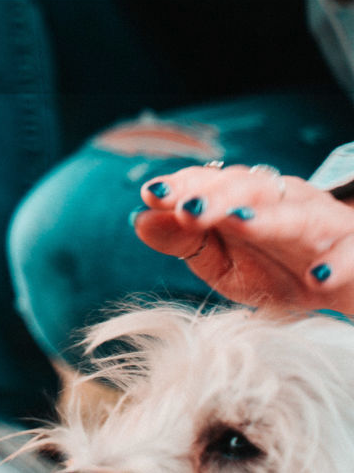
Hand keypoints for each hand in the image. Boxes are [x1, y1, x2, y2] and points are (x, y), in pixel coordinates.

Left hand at [133, 163, 353, 314]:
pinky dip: (337, 264)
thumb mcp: (221, 262)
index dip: (183, 185)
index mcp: (246, 199)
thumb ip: (183, 241)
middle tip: (186, 209)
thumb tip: (140, 219)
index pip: (211, 181)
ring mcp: (322, 224)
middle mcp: (283, 201)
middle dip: (216, 195)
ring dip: (267, 218)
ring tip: (238, 223)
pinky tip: (317, 277)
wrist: (339, 291)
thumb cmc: (273, 270)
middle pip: (249, 188)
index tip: (152, 194)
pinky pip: (350, 254)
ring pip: (296, 213)